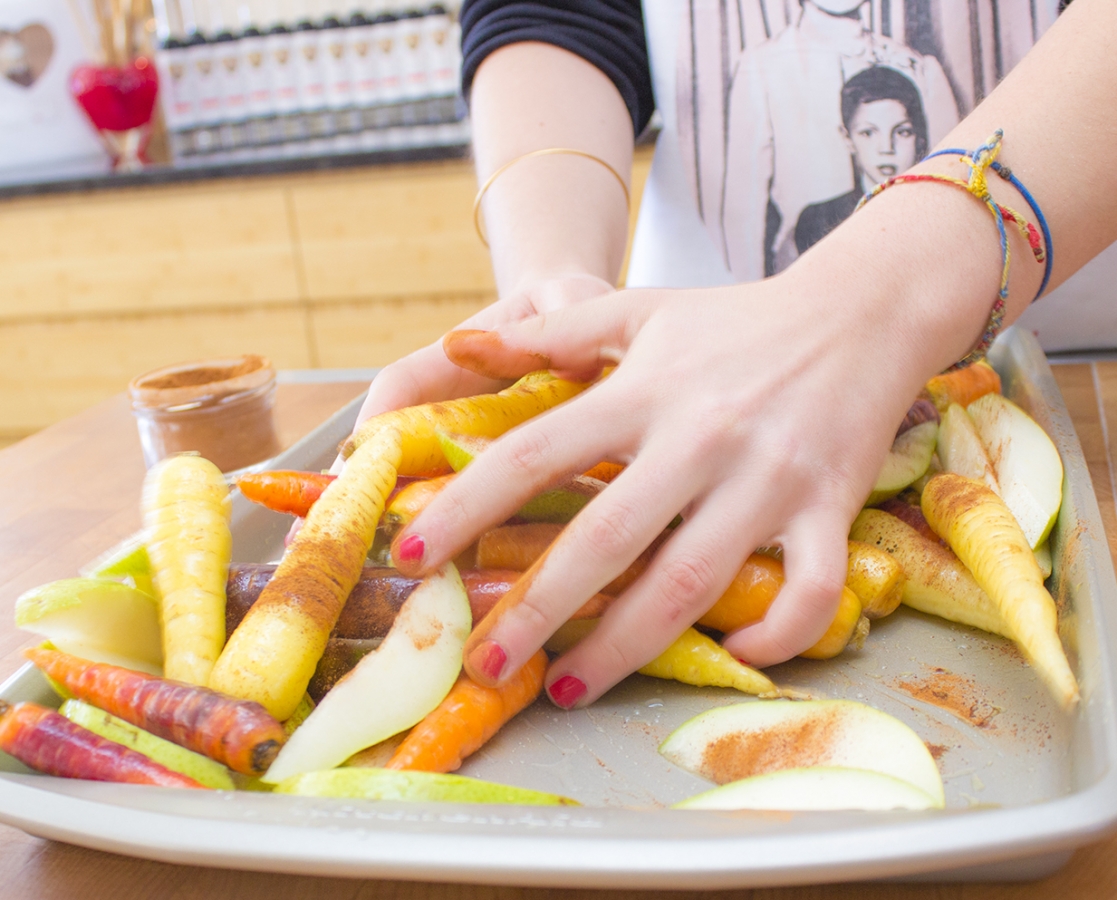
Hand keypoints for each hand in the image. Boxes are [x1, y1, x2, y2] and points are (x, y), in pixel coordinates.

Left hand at [387, 252, 961, 708]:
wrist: (859, 311)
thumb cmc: (737, 319)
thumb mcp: (639, 311)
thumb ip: (549, 331)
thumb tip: (458, 347)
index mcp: (643, 390)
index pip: (535, 452)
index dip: (467, 507)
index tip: (414, 558)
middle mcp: (700, 438)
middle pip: (607, 537)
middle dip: (537, 608)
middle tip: (482, 661)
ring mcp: (769, 478)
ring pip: (693, 581)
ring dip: (626, 647)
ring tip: (567, 688)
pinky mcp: (831, 506)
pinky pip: (810, 591)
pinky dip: (776, 636)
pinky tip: (735, 652)